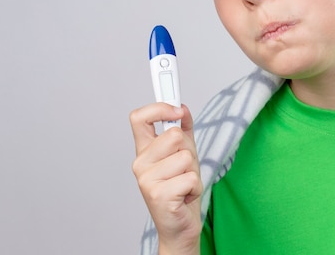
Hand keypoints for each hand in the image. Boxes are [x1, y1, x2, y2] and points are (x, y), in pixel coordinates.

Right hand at [130, 103, 201, 253]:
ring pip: (185, 157)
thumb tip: (182, 108)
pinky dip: (195, 187)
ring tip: (184, 183)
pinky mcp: (158, 195)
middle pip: (174, 135)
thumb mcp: (184, 154)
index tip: (177, 109)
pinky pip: (191, 177)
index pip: (139, 118)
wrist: (179, 226)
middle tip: (185, 168)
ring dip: (193, 171)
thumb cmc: (180, 189)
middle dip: (189, 150)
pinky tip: (185, 196)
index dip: (159, 108)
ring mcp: (147, 179)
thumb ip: (182, 130)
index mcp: (144, 150)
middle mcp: (140, 163)